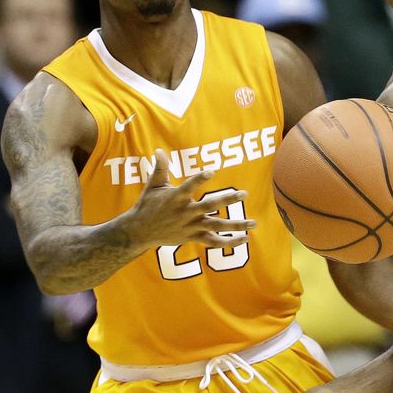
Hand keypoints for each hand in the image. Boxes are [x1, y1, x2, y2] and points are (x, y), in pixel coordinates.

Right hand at [122, 149, 253, 248]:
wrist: (138, 232)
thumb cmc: (147, 205)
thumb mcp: (153, 186)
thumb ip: (160, 168)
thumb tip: (159, 150)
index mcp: (175, 198)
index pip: (189, 187)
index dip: (199, 179)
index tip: (212, 171)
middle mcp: (185, 213)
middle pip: (208, 206)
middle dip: (227, 200)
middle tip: (244, 194)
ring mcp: (190, 226)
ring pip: (215, 226)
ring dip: (235, 225)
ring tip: (254, 223)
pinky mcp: (193, 237)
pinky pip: (213, 241)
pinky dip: (228, 242)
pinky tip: (245, 239)